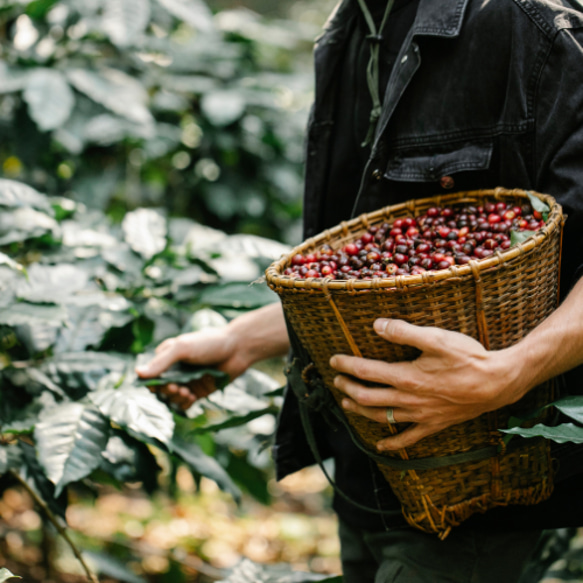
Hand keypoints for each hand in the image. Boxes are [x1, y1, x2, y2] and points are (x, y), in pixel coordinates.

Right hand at [135, 303, 290, 410]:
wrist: (237, 348)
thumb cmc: (209, 342)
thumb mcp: (182, 347)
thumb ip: (162, 361)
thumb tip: (138, 373)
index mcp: (168, 357)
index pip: (151, 375)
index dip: (152, 383)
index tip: (160, 385)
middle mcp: (176, 370)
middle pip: (161, 389)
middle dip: (166, 391)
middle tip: (177, 388)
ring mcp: (187, 381)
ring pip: (172, 398)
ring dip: (176, 398)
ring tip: (187, 393)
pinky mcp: (199, 391)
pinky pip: (186, 404)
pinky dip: (185, 404)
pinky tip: (192, 398)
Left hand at [330, 318, 527, 450]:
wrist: (497, 383)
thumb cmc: (468, 358)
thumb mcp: (436, 338)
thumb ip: (404, 332)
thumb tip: (377, 325)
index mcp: (406, 377)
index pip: (366, 371)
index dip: (347, 366)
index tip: (333, 361)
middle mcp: (409, 399)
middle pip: (368, 397)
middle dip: (347, 389)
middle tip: (336, 381)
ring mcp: (420, 415)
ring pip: (382, 417)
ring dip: (360, 411)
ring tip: (346, 405)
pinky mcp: (434, 425)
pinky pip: (408, 439)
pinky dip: (392, 443)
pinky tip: (380, 446)